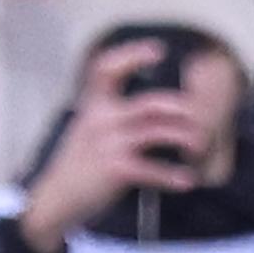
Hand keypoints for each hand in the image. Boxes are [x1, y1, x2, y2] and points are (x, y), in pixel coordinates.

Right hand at [17, 39, 218, 252]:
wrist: (54, 201)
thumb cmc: (76, 167)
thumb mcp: (86, 132)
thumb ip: (110, 117)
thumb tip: (150, 113)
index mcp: (92, 106)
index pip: (107, 69)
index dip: (132, 55)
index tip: (158, 51)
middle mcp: (100, 119)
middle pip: (151, 103)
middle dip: (181, 108)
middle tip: (197, 116)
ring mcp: (108, 144)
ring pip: (159, 131)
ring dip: (185, 137)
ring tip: (199, 144)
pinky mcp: (115, 169)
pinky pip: (152, 168)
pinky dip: (172, 175)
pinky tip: (187, 180)